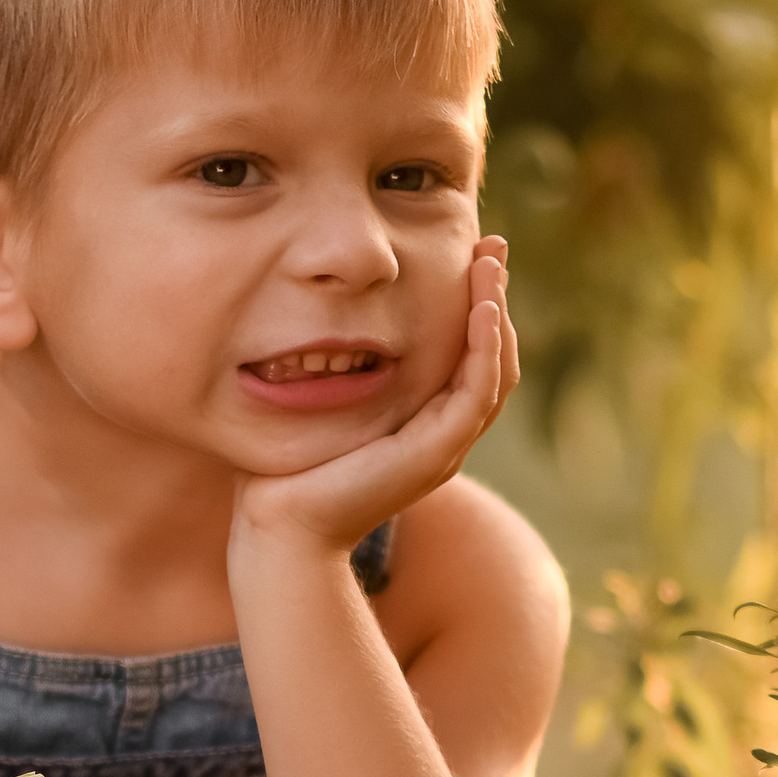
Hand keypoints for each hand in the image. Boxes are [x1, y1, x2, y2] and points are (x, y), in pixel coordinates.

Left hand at [230, 239, 517, 563]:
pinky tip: (479, 304)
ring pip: (495, 369)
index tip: (468, 256)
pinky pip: (477, 390)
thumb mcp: (316, 405)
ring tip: (491, 264)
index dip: (473, 306)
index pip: (468, 358)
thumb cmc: (284, 475)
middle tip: (492, 247)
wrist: (281, 530)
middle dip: (494, 298)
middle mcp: (444, 438)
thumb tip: (313, 326)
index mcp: (423, 427)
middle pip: (493, 358)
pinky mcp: (437, 452)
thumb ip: (331, 369)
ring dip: (496, 312)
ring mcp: (445, 447)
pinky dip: (484, 345)